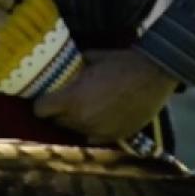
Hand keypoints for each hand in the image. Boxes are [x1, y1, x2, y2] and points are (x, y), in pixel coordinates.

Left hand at [34, 48, 178, 142]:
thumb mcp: (91, 58)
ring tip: (87, 106)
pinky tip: (99, 116)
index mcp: (72, 100)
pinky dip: (91, 129)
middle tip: (67, 99)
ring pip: (74, 130)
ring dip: (75, 120)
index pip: (40, 110)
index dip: (41, 103)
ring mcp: (98, 132)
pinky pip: (92, 137)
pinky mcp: (113, 137)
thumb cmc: (122, 63)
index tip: (46, 97)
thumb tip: (62, 68)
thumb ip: (73, 68)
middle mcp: (81, 120)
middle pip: (56, 121)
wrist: (154, 75)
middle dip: (58, 111)